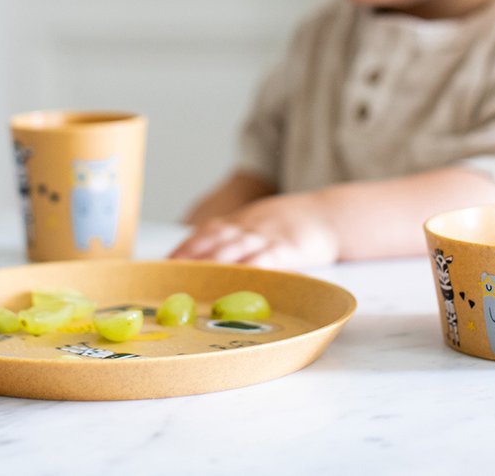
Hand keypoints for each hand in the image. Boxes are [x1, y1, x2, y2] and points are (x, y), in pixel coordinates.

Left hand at [170, 193, 339, 268]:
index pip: (206, 232)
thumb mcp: (259, 223)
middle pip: (215, 242)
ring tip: (193, 280)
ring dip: (212, 265)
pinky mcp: (290, 249)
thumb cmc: (291, 225)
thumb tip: (203, 257)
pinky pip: (268, 258)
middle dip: (191, 259)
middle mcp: (250, 227)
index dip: (185, 247)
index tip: (164, 263)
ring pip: (236, 250)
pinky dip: (251, 268)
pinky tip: (238, 278)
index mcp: (242, 222)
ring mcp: (269, 237)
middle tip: (171, 276)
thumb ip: (235, 236)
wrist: (330, 214)